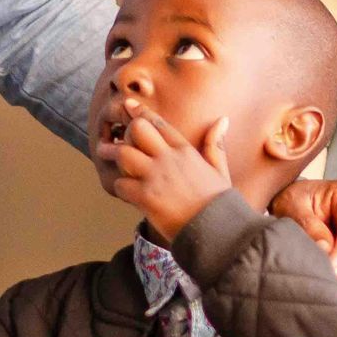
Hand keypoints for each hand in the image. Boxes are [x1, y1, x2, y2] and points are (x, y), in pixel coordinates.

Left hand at [100, 98, 231, 240]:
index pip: (158, 123)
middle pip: (137, 130)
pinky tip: (127, 192)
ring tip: (113, 162)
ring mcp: (156, 177)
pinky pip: (120, 184)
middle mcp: (169, 159)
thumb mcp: (220, 169)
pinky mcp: (146, 197)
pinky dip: (120, 188)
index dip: (140, 112)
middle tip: (119, 143)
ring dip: (117, 159)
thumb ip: (215, 144)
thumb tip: (223, 120)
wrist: (217, 231)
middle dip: (126, 135)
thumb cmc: (220, 203)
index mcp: (186, 151)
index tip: (128, 105)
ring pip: (124, 154)